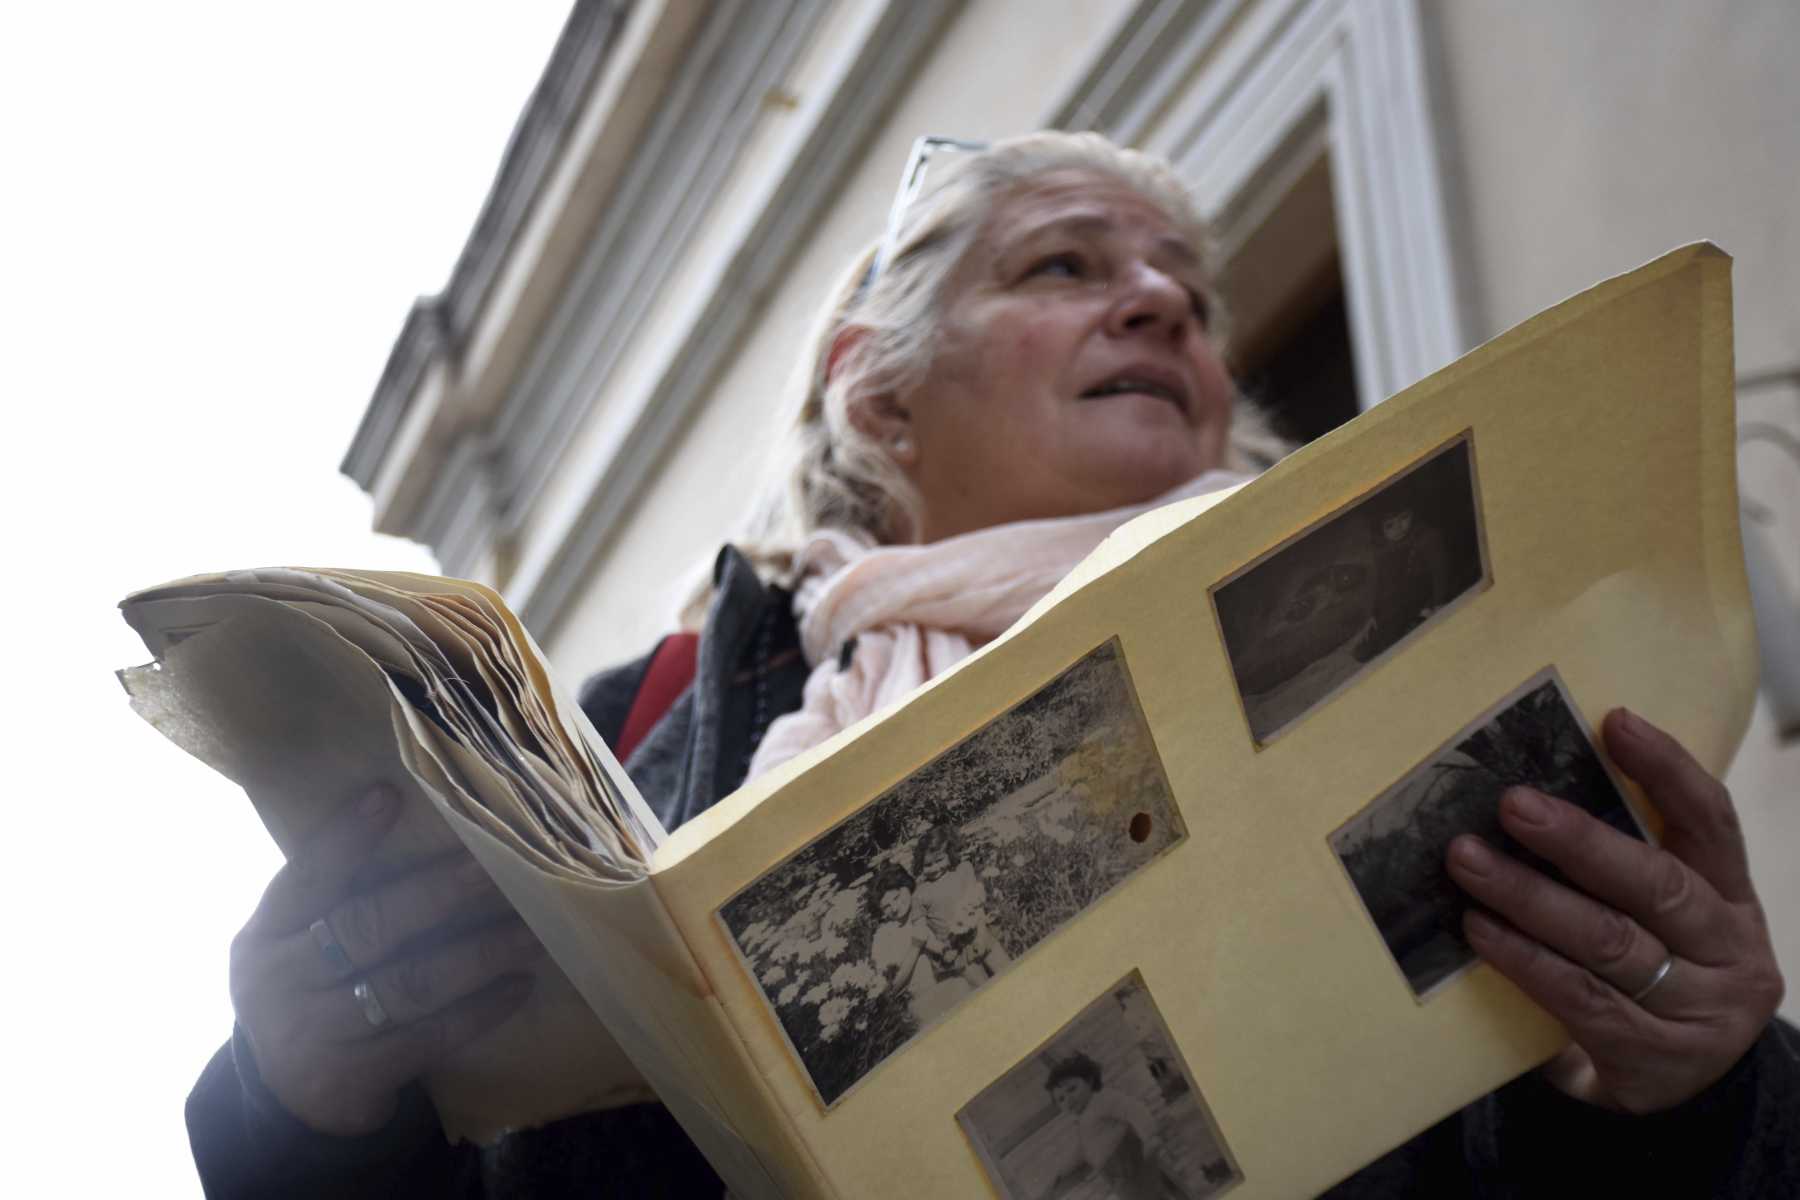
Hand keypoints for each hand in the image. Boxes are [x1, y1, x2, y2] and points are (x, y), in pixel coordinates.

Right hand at [229, 785, 544, 1134]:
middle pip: (367, 926)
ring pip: (409, 983)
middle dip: (440, 892)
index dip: (346, 837)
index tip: (391, 794)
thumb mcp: (299, 944)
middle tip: (500, 866)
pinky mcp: (350, 1080)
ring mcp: (311, 1036)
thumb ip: (340, 897)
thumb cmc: (315, 990)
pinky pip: (429, 1036)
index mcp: (263, 935)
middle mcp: (277, 983)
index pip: (304, 876)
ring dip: (480, 953)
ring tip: (533, 929)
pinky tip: (520, 985)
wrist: (289, 1099)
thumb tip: (435, 825)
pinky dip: (480, 1009)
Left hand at [1446, 708, 1784, 1112]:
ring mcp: (1701, 1009)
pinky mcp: (1654, 1058)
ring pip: (1609, 942)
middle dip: (1579, 840)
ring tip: (1467, 861)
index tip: (1614, 721)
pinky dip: (1523, 959)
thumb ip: (1619, 862)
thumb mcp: (1658, 916)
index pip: (1711, 821)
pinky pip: (1578, 998)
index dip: (1667, 770)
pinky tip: (1479, 930)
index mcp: (1731, 896)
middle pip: (1656, 884)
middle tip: (1511, 803)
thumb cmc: (1649, 974)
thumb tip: (1527, 786)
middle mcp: (1730, 949)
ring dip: (1530, 897)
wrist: (1675, 1092)